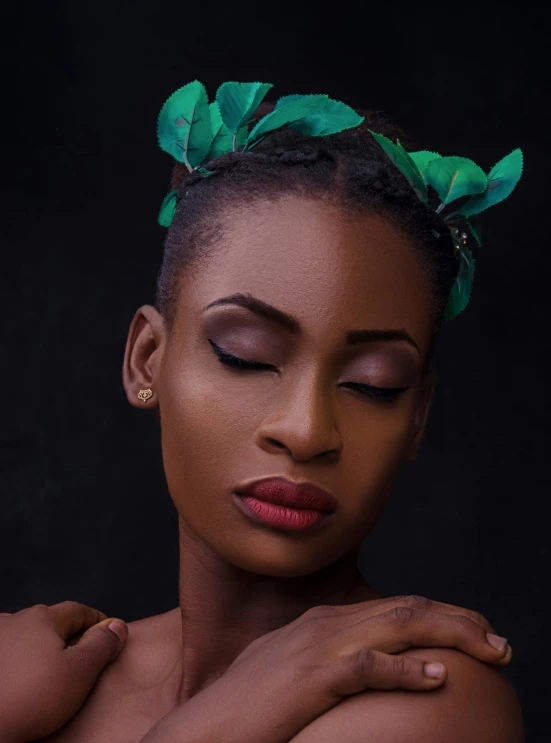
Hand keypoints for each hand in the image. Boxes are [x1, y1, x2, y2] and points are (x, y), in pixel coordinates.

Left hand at [0, 601, 127, 742]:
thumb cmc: (28, 700)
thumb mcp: (80, 672)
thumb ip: (102, 645)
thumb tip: (117, 626)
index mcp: (41, 617)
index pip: (78, 610)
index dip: (97, 621)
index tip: (109, 633)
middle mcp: (13, 620)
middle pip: (50, 622)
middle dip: (68, 636)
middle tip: (83, 658)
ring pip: (26, 638)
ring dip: (39, 648)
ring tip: (49, 672)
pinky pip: (8, 654)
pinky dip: (18, 661)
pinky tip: (22, 680)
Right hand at [139, 594, 511, 742]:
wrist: (205, 727)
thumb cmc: (248, 708)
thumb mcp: (294, 674)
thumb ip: (328, 663)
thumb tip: (367, 666)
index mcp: (323, 623)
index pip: (394, 607)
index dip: (441, 615)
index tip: (476, 632)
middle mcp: (325, 624)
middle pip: (406, 608)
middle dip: (459, 620)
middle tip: (499, 641)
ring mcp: (317, 647)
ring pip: (397, 625)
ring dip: (450, 635)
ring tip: (489, 650)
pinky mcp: (310, 677)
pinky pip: (368, 666)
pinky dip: (405, 669)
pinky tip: (434, 676)